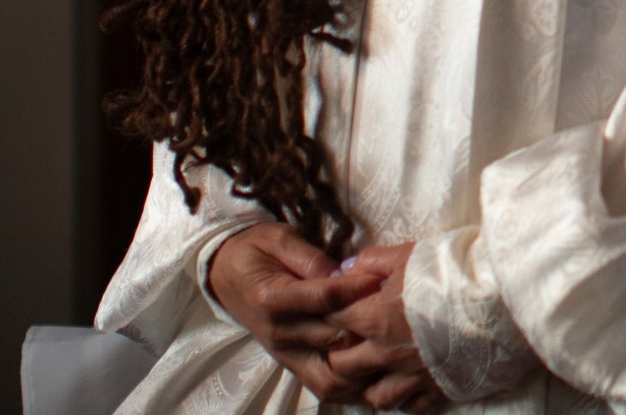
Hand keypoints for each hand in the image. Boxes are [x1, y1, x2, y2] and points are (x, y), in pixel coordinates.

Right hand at [205, 222, 384, 402]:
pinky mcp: (291, 364)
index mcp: (273, 299)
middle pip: (333, 337)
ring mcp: (285, 353)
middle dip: (369, 327)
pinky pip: (323, 386)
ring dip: (363, 368)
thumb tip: (342, 272)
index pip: (323, 299)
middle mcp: (279, 333)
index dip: (356, 290)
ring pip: (330, 375)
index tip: (382, 280)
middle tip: (400, 314)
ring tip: (394, 353)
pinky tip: (378, 376)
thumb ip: (309, 256)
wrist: (225, 274)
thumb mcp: (278, 238)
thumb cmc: (256, 250)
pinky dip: (350, 387)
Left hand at [326, 243, 452, 412]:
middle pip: (342, 366)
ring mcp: (413, 377)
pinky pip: (411, 408)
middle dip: (339, 353)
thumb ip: (372, 262)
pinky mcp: (440, 390)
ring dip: (369, 384)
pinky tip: (409, 385)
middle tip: (349, 340)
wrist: (504, 293)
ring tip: (376, 370)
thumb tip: (347, 270)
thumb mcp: (409, 254)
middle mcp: (387, 354)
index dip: (328, 314)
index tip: (334, 307)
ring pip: (373, 397)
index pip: (332, 321)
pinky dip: (405, 399)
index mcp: (375, 319)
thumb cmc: (456, 268)